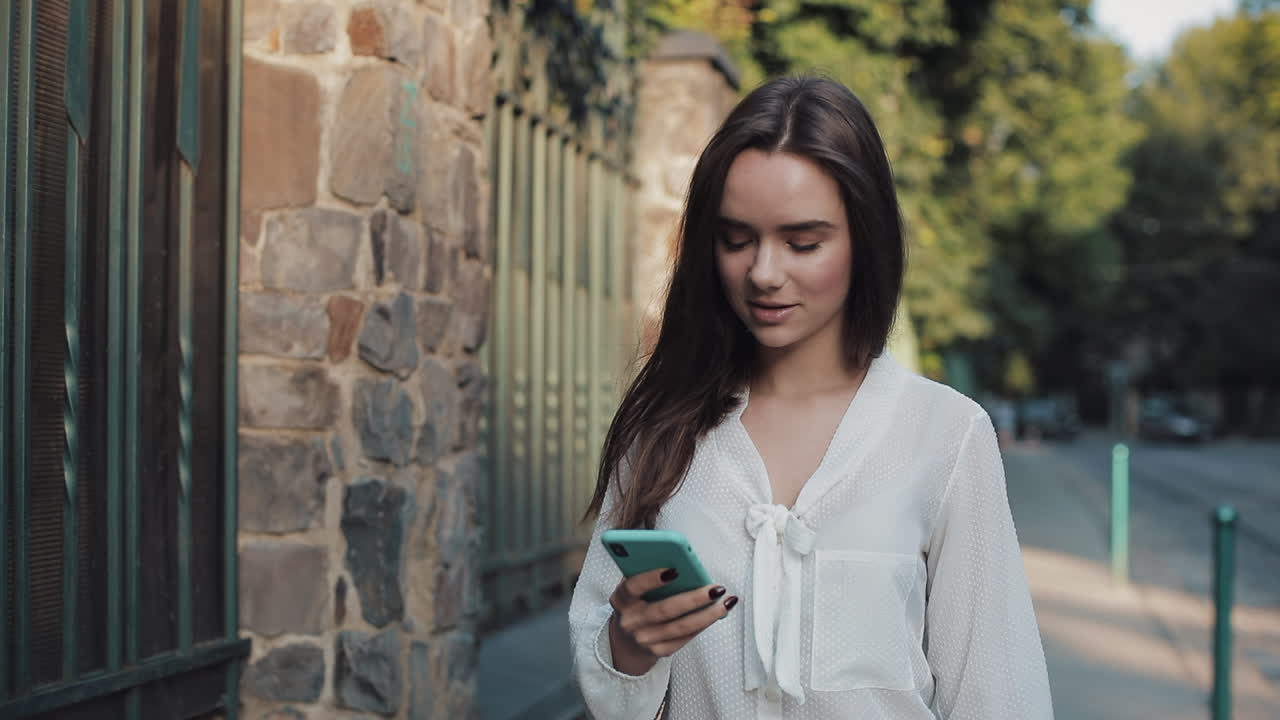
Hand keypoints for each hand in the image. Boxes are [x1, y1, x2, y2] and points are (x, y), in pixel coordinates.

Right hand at [607, 567, 737, 674]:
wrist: (625, 639)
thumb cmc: (636, 603)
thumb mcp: (633, 587)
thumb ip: (648, 572)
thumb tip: (680, 558)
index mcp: (621, 599)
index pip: (634, 587)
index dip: (652, 578)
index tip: (675, 569)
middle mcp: (630, 621)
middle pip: (665, 610)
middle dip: (694, 598)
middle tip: (716, 588)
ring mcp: (643, 639)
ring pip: (680, 627)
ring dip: (707, 614)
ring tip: (726, 602)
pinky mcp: (658, 652)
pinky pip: (684, 639)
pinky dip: (703, 625)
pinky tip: (717, 614)